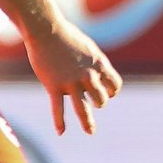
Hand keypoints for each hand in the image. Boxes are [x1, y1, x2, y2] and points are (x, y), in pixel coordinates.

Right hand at [23, 17, 123, 133]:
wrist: (47, 30)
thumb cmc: (66, 36)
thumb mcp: (87, 47)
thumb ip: (92, 62)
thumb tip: (95, 72)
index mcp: (99, 64)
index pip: (115, 84)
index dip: (112, 91)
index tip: (106, 92)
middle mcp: (88, 75)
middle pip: (102, 98)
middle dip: (100, 102)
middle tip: (94, 103)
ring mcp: (71, 82)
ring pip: (83, 108)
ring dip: (88, 121)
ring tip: (91, 130)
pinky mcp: (54, 86)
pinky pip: (58, 109)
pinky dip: (59, 122)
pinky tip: (61, 132)